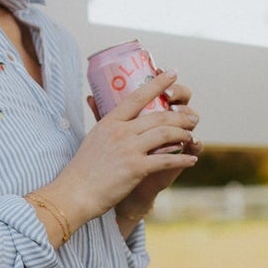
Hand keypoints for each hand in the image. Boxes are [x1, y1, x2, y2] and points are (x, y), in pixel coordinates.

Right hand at [39, 69, 198, 229]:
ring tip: (191, 136)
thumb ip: (101, 122)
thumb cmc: (83, 169)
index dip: (158, 83)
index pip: (137, 96)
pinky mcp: (136, 168)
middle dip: (180, 115)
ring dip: (183, 134)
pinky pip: (166, 160)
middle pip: (158, 116)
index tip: (173, 73)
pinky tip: (191, 159)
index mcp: (110, 122)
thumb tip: (96, 101)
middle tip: (192, 117)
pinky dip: (182, 159)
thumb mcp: (91, 138)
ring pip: (165, 133)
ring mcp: (129, 149)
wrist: (75, 193)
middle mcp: (120, 132)